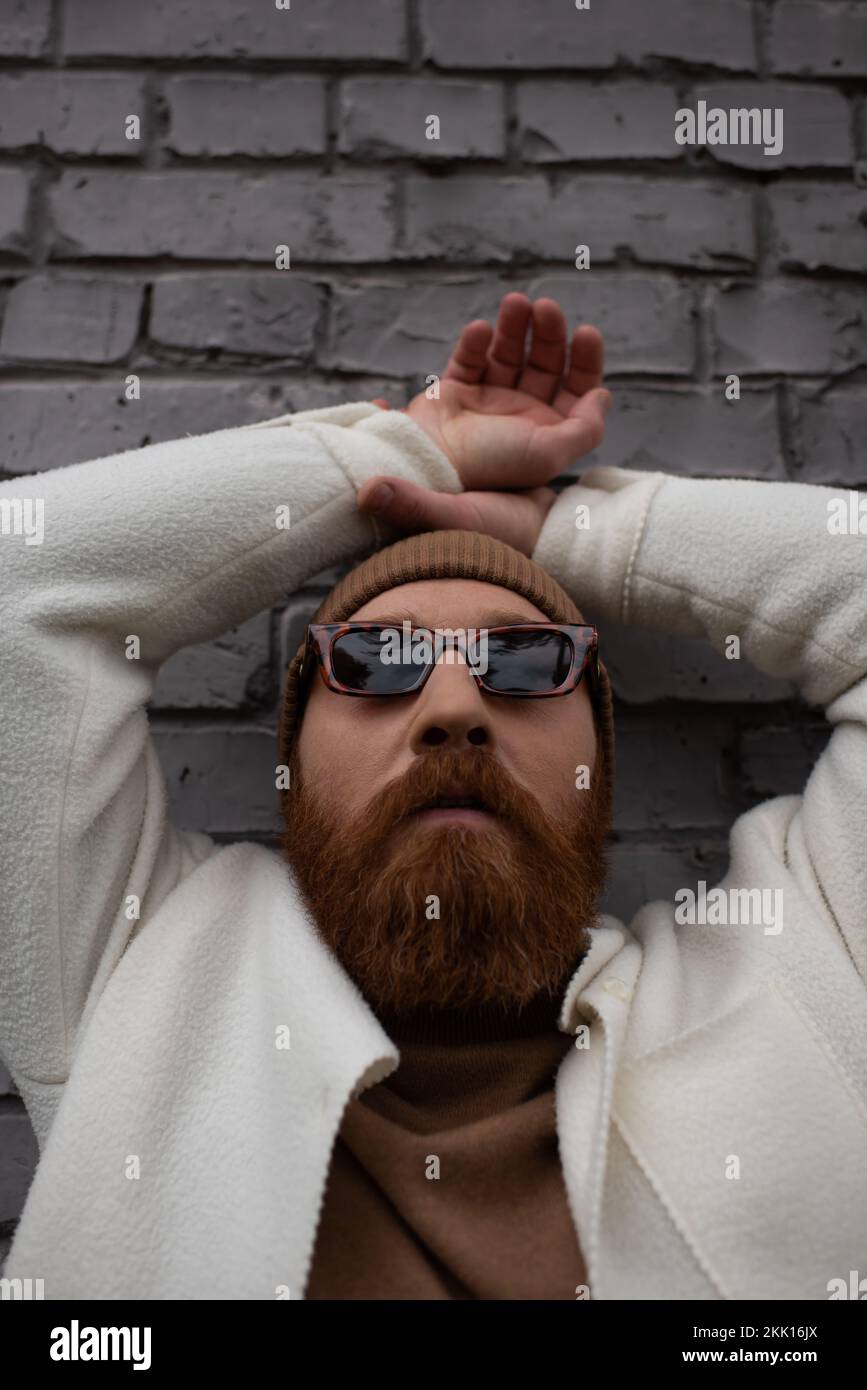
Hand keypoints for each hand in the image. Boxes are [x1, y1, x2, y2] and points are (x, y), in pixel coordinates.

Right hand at [357, 292, 610, 554]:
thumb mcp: (549, 453)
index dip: (586, 360)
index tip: (586, 333)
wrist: (431, 470)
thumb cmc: (492, 464)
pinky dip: (474, 343)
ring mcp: (487, 402)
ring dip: (514, 326)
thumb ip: (586, 428)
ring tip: (515, 302)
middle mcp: (520, 415)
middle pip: (544, 363)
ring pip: (508, 354)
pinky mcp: (454, 393)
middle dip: (549, 333)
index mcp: (547, 431)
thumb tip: (602, 396)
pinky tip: (479, 330)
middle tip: (546, 307)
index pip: (576, 388)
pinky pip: (468, 360)